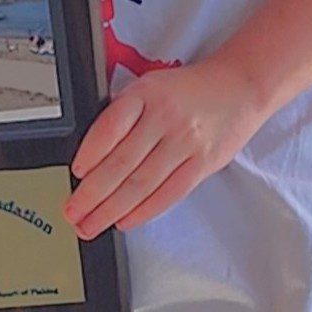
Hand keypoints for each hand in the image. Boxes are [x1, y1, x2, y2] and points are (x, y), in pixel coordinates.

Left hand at [64, 58, 267, 239]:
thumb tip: (89, 154)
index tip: (74, 175)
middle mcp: (164, 118)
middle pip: (122, 163)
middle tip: (72, 212)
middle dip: (92, 194)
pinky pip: (169, 193)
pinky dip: (144, 211)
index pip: (110, 128)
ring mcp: (186, 142)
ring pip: (142, 183)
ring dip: (112, 209)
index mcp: (144, 94)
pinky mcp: (203, 163)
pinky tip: (124, 221)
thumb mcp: (147, 87)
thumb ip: (121, 114)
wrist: (238, 86)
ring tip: (91, 224)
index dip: (89, 154)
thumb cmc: (186, 89)